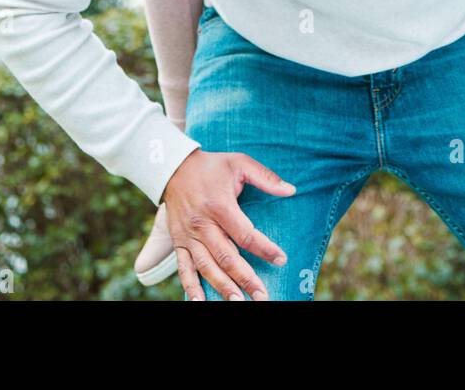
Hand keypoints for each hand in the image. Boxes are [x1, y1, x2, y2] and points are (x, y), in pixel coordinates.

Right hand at [162, 148, 295, 300]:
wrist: (173, 167)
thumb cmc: (211, 166)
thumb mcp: (239, 162)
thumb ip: (265, 177)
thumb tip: (291, 190)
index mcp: (219, 205)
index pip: (245, 234)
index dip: (264, 248)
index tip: (281, 259)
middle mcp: (202, 224)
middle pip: (227, 256)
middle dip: (246, 278)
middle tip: (263, 295)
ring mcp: (188, 235)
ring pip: (207, 266)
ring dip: (223, 287)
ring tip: (239, 302)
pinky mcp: (178, 242)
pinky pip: (184, 268)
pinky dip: (191, 287)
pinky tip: (200, 302)